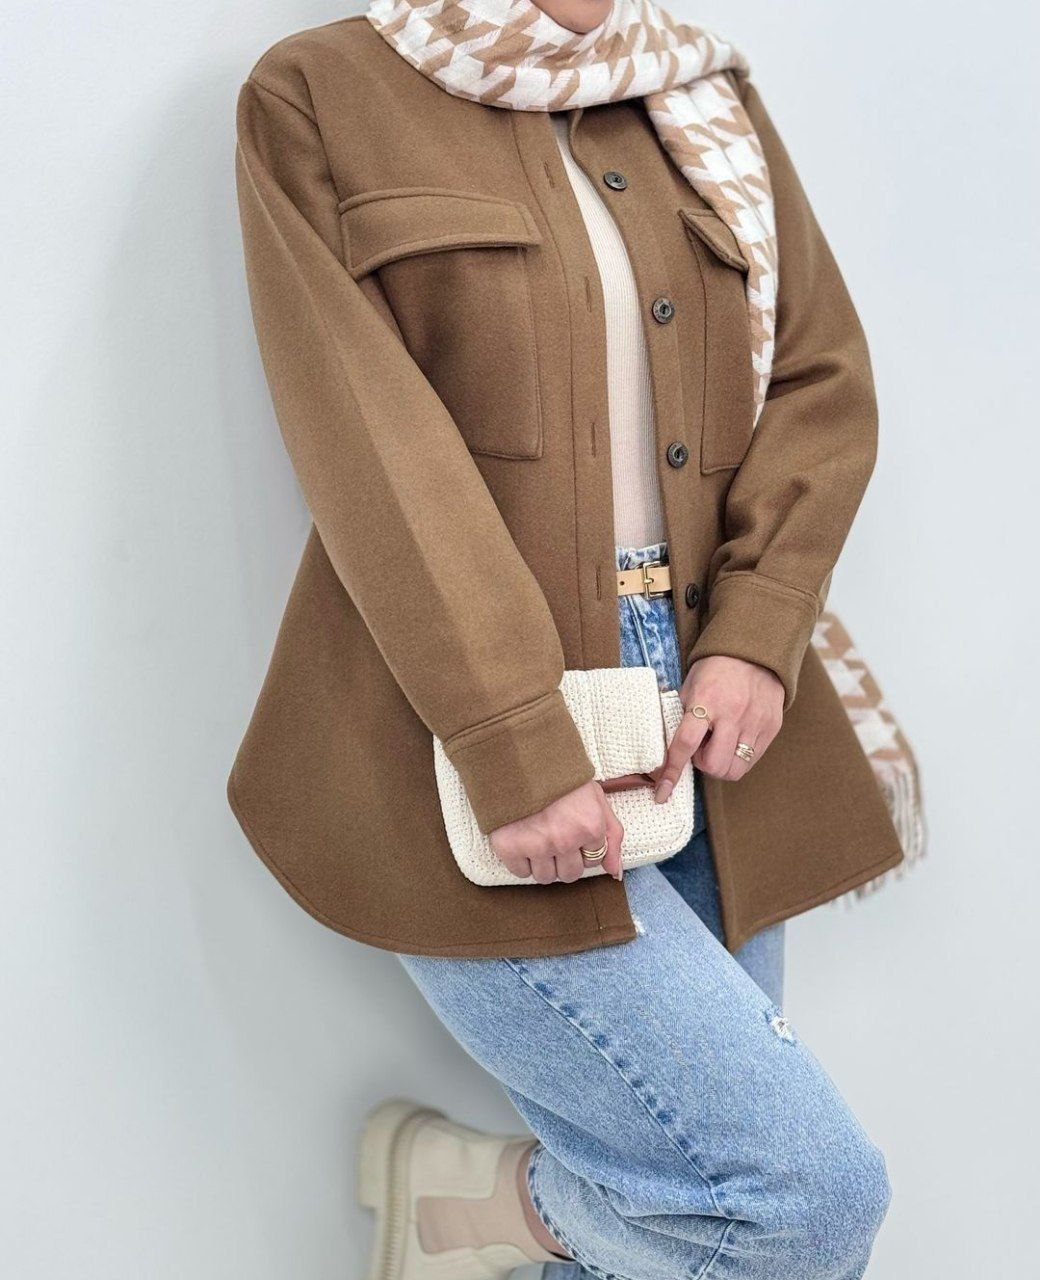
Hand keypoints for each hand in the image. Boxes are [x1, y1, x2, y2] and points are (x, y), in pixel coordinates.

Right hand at [490, 780, 623, 883]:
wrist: (520, 757)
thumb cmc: (561, 777)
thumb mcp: (596, 798)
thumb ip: (612, 835)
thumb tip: (615, 873)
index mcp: (590, 826)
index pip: (594, 860)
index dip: (584, 847)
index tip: (572, 831)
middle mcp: (565, 840)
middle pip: (570, 874)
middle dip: (565, 860)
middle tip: (554, 837)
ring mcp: (537, 845)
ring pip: (545, 877)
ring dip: (543, 863)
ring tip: (538, 839)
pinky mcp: (509, 847)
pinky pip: (520, 872)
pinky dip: (520, 861)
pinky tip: (522, 840)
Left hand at [654, 655, 783, 801]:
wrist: (754, 651)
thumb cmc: (715, 669)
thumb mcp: (690, 686)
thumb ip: (682, 716)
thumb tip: (668, 749)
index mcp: (706, 701)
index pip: (685, 744)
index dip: (672, 772)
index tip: (662, 792)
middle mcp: (732, 714)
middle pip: (714, 765)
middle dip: (703, 764)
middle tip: (702, 747)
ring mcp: (755, 722)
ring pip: (735, 769)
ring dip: (721, 765)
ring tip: (719, 744)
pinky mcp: (771, 727)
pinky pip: (752, 760)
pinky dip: (738, 758)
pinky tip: (734, 740)